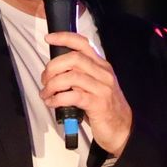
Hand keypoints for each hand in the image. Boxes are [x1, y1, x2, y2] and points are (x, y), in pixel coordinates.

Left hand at [42, 32, 133, 154]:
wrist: (122, 128)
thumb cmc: (104, 106)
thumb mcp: (95, 84)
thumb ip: (80, 74)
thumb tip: (55, 70)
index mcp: (101, 65)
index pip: (83, 44)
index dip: (64, 38)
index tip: (49, 39)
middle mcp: (103, 73)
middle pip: (73, 59)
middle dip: (53, 67)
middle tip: (45, 80)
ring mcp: (102, 88)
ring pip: (71, 77)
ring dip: (52, 85)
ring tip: (46, 94)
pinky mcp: (98, 104)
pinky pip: (72, 96)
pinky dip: (57, 98)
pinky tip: (52, 102)